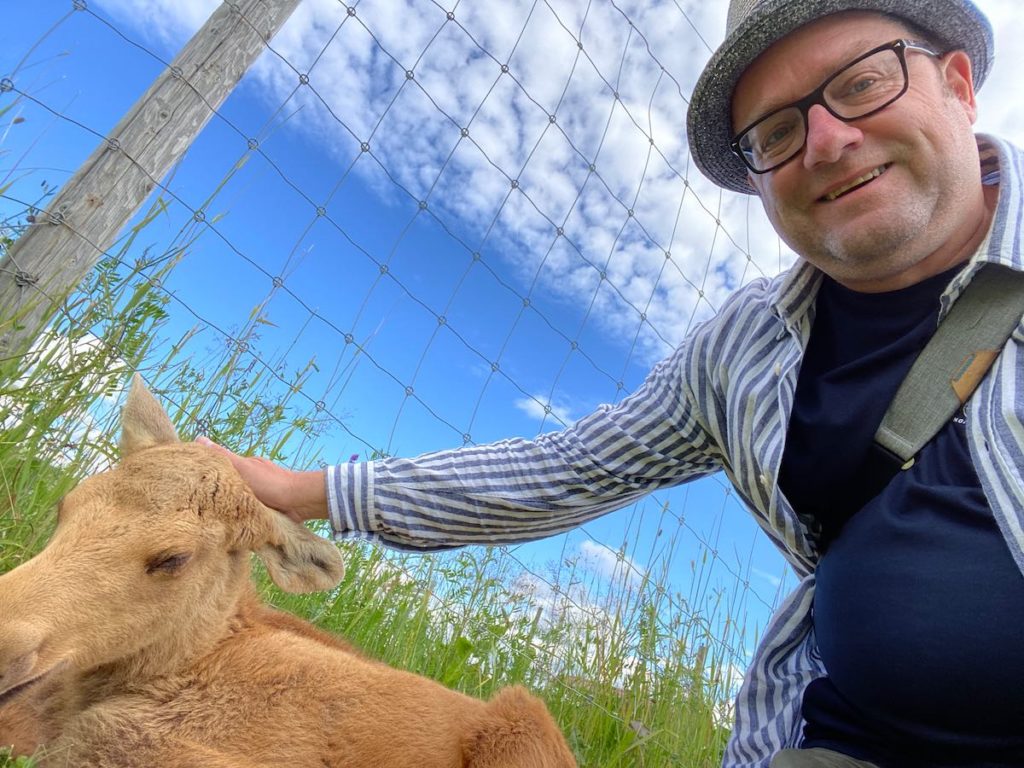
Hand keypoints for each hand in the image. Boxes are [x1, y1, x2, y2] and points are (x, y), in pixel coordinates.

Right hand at [194, 437, 327, 523]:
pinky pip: (247, 512)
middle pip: (228, 485)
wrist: (297, 502)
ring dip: (229, 507)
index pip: (221, 468)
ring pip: (237, 500)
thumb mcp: (242, 467)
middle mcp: (252, 479)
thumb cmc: (269, 483)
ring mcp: (259, 495)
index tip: (191, 483)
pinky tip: (229, 523)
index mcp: (246, 466)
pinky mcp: (265, 510)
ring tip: (210, 517)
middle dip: (216, 494)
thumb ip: (223, 456)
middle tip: (198, 505)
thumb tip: (199, 438)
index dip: (207, 475)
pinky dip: (240, 516)